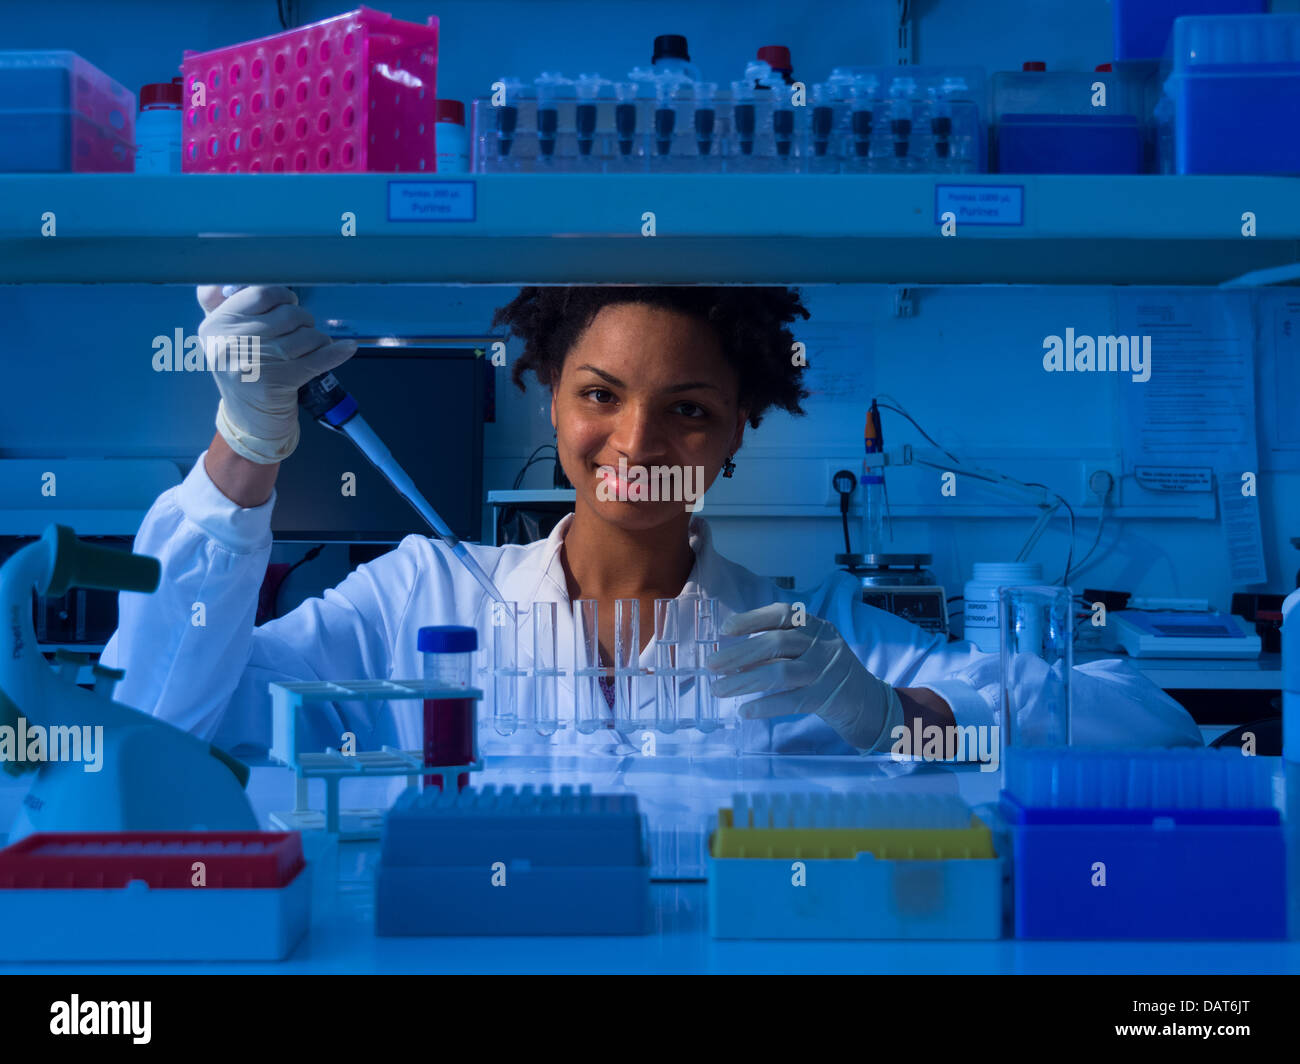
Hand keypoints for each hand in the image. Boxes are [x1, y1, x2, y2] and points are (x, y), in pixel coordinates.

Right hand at [196, 285, 356, 464]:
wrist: (248, 422)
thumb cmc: (244, 371)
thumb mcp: (226, 338)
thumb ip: (234, 304)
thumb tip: (255, 271)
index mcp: (214, 325)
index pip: (260, 293)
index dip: (283, 296)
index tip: (288, 305)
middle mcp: (229, 343)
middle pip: (287, 314)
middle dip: (304, 321)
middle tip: (303, 332)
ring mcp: (252, 363)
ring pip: (304, 335)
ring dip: (317, 339)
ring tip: (311, 347)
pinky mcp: (276, 382)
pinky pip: (316, 358)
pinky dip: (335, 352)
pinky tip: (346, 348)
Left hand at [706, 602, 901, 750]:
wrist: (868, 701)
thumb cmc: (827, 672)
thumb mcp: (810, 648)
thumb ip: (780, 647)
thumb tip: (732, 655)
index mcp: (816, 625)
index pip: (783, 614)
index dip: (752, 619)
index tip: (725, 629)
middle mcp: (823, 643)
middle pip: (776, 643)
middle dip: (739, 654)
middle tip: (711, 665)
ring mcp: (827, 670)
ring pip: (780, 672)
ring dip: (745, 681)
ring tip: (719, 689)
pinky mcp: (828, 697)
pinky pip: (792, 701)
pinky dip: (766, 706)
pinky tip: (745, 711)